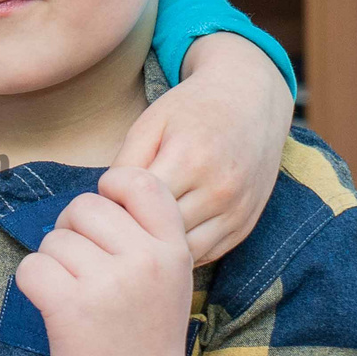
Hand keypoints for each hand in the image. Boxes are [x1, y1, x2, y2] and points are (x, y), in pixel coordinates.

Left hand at [13, 166, 191, 355]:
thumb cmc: (145, 334)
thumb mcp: (169, 277)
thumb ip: (144, 233)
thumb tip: (95, 194)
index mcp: (173, 248)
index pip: (138, 180)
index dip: (110, 189)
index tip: (104, 221)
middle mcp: (146, 261)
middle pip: (84, 206)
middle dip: (72, 230)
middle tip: (82, 268)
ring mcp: (109, 284)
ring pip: (54, 239)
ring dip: (54, 263)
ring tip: (76, 295)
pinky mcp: (70, 308)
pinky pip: (31, 267)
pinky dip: (32, 283)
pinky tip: (53, 305)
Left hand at [116, 32, 290, 263]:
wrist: (251, 100)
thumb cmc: (192, 109)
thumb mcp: (150, 124)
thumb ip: (125, 164)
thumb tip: (105, 206)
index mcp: (190, 160)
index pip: (136, 204)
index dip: (115, 204)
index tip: (108, 197)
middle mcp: (219, 190)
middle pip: (159, 233)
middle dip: (134, 230)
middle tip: (120, 219)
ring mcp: (236, 211)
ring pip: (182, 253)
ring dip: (158, 247)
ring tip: (142, 229)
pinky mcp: (245, 226)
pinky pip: (206, 255)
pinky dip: (181, 252)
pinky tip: (166, 235)